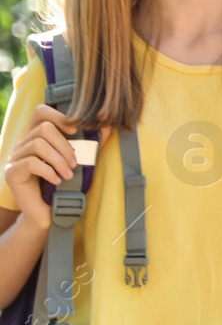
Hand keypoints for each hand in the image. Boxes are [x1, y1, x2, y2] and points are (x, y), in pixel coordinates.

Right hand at [4, 105, 78, 232]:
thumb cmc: (65, 184)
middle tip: (75, 163)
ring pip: (37, 144)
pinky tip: (57, 180)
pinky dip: (48, 171)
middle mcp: (23, 144)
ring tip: (68, 174)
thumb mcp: (79, 160)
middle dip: (64, 145)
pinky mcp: (11, 172)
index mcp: (37, 136)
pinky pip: (30, 163)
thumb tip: (107, 126)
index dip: (59, 116)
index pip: (41, 111)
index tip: (76, 131)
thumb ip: (90, 143)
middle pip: (43, 128)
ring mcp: (14, 157)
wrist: (49, 212)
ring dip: (58, 160)